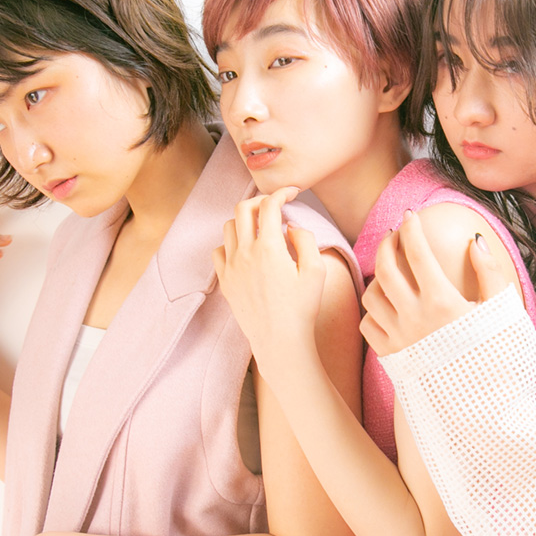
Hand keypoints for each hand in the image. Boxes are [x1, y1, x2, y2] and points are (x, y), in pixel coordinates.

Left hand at [212, 186, 323, 376]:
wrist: (280, 342)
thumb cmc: (302, 309)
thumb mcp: (316, 271)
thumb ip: (305, 239)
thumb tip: (291, 227)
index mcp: (269, 248)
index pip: (270, 206)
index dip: (282, 193)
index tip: (292, 193)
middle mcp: (245, 254)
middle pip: (243, 208)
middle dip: (260, 200)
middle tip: (275, 206)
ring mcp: (231, 268)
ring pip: (229, 226)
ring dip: (245, 220)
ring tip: (261, 228)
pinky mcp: (225, 282)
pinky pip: (219, 251)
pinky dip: (231, 243)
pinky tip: (245, 250)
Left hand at [360, 210, 512, 354]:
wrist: (484, 403)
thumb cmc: (497, 354)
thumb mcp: (502, 311)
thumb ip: (489, 273)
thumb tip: (475, 241)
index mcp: (442, 304)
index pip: (418, 254)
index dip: (412, 229)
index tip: (411, 215)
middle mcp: (414, 320)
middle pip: (385, 269)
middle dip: (387, 244)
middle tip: (397, 234)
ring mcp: (399, 339)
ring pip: (371, 296)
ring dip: (377, 276)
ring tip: (391, 269)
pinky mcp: (391, 357)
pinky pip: (368, 325)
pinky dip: (372, 310)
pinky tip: (386, 303)